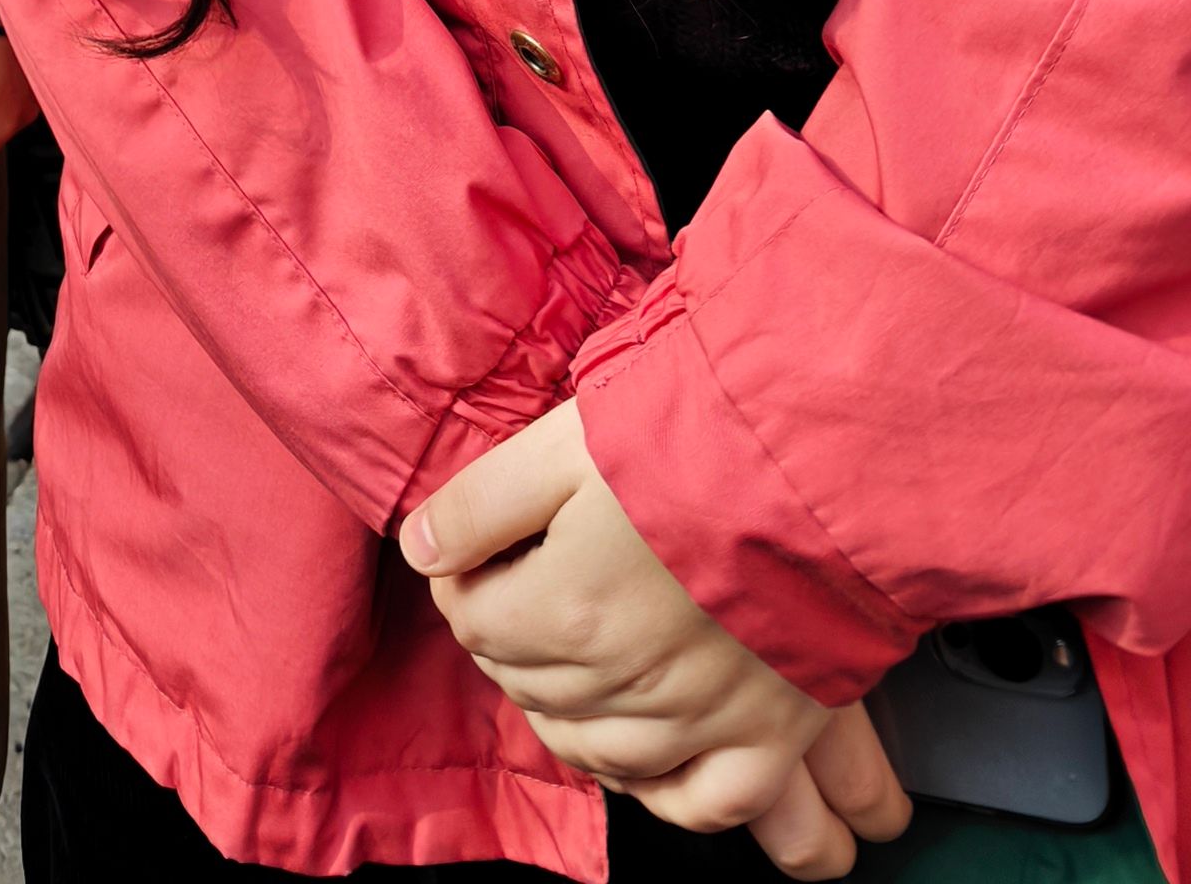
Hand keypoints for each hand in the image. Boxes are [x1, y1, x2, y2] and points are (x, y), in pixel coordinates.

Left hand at [404, 405, 911, 876]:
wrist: (822, 467)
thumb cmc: (697, 440)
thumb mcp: (560, 445)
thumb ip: (479, 503)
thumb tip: (420, 549)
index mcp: (568, 613)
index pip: (475, 623)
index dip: (460, 581)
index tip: (470, 552)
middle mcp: (628, 684)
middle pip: (529, 686)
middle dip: (504, 639)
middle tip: (514, 592)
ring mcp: (702, 720)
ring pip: (599, 753)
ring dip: (562, 714)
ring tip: (559, 665)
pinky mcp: (769, 736)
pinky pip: (700, 802)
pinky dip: (660, 790)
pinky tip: (640, 757)